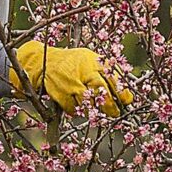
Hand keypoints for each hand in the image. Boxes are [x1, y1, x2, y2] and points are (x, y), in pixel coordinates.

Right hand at [10, 40, 131, 114]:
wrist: (44, 61)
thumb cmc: (73, 62)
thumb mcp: (91, 59)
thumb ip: (107, 72)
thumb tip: (126, 92)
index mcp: (92, 62)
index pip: (111, 78)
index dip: (121, 92)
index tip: (126, 100)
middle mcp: (82, 72)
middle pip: (101, 92)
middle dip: (111, 105)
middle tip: (115, 112)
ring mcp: (70, 84)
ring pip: (88, 104)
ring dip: (94, 111)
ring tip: (97, 111)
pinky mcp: (60, 94)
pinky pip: (74, 109)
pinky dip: (78, 111)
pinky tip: (79, 107)